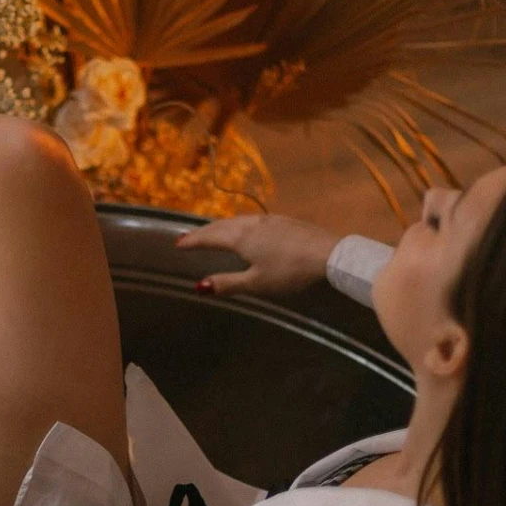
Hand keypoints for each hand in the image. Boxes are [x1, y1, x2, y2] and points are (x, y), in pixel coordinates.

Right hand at [175, 213, 340, 298]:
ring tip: (212, 231)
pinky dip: (238, 224)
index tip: (178, 244)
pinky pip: (251, 220)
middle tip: (188, 236)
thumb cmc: (289, 271)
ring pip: (237, 220)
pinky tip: (245, 228)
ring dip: (220, 226)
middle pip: (221, 226)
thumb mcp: (256, 283)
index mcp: (241, 239)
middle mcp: (251, 224)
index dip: (193, 241)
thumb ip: (228, 283)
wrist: (327, 254)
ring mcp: (269, 220)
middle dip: (203, 232)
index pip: (210, 238)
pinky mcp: (284, 220)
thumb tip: (199, 286)